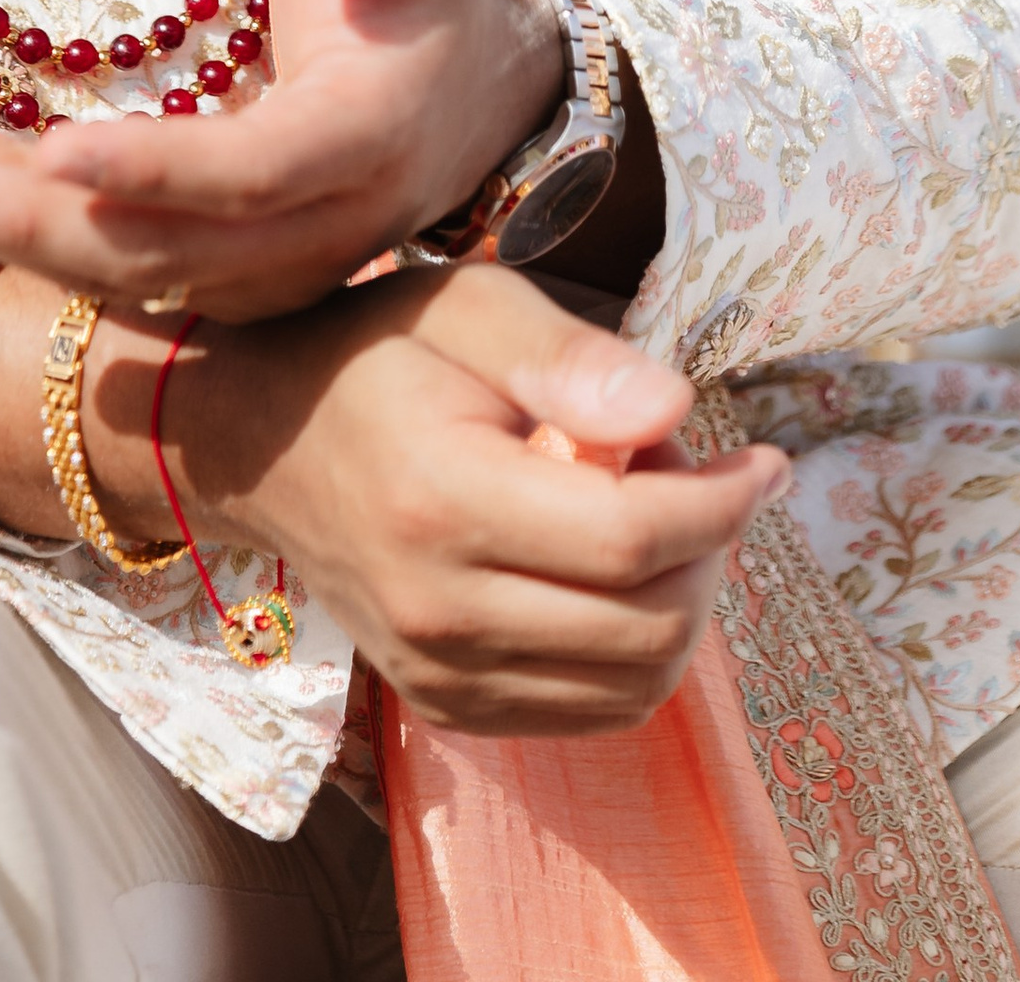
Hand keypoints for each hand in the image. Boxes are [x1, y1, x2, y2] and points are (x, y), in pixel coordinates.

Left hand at [0, 0, 564, 318]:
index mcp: (367, 140)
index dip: (153, 170)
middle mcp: (319, 230)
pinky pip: (119, 272)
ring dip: (3, 228)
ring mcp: (274, 271)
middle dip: (23, 222)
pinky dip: (28, 231)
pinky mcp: (233, 280)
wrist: (478, 96)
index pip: (251, 177)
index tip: (50, 148)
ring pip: (125, 277)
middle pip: (160, 253)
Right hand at [167, 261, 785, 736]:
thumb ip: (569, 354)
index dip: (723, 502)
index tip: (764, 459)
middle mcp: (437, 609)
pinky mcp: (445, 704)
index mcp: (443, 501)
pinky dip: (635, 654)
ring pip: (632, 686)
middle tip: (698, 475)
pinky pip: (588, 712)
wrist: (255, 440)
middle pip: (647, 626)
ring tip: (657, 520)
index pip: (631, 537)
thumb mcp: (465, 307)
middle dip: (710, 551)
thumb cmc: (370, 354)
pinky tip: (618, 577)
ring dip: (683, 606)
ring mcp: (438, 672)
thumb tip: (678, 411)